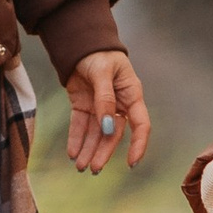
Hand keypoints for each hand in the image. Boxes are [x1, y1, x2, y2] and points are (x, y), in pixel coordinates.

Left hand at [65, 49, 149, 175]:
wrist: (80, 42)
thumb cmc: (99, 53)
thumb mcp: (103, 73)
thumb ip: (105, 100)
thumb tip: (107, 127)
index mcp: (131, 95)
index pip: (140, 125)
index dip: (138, 145)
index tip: (131, 163)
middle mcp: (118, 104)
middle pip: (113, 134)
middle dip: (103, 152)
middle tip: (94, 169)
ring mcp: (100, 107)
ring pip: (96, 134)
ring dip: (89, 150)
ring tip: (80, 167)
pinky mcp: (83, 105)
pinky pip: (80, 126)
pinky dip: (77, 139)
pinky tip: (72, 153)